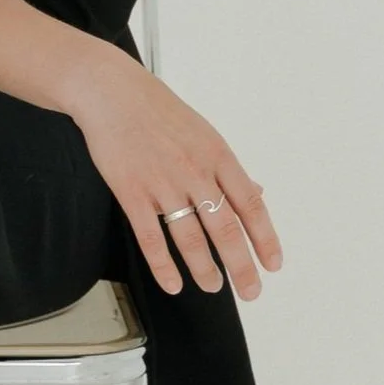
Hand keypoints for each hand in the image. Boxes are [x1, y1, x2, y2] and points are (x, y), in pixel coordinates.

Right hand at [65, 50, 281, 301]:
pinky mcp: (131, 192)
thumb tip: (255, 193)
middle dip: (241, 266)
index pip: (249, 205)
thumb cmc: (157, 111)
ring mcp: (162, 184)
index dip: (265, 238)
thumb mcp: (203, 133)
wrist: (111, 93)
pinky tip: (173, 282)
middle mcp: (194, 172)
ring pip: (190, 238)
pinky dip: (164, 265)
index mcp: (217, 156)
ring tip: (212, 286)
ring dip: (205, 269)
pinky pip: (151, 238)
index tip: (272, 264)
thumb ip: (227, 168)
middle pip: (225, 229)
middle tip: (250, 291)